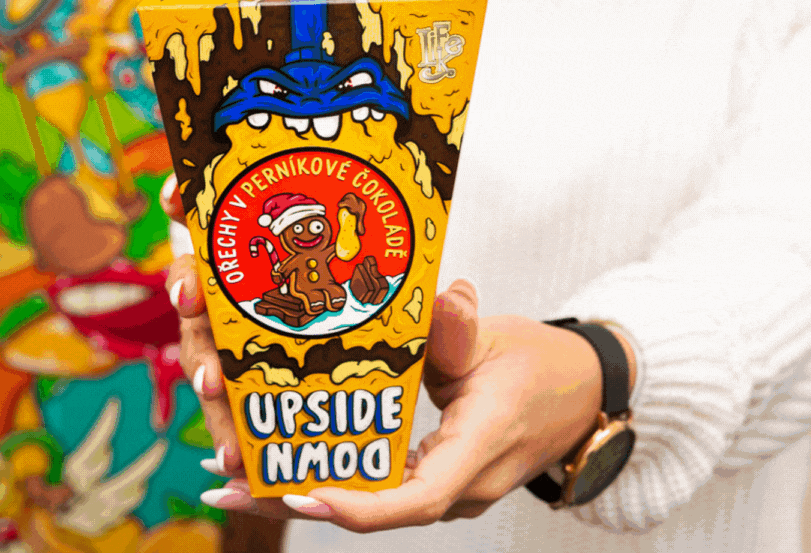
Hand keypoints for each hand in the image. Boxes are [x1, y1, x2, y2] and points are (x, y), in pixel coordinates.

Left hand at [159, 175, 627, 532]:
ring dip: (304, 494)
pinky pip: (381, 492)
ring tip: (234, 478)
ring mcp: (450, 489)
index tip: (302, 493)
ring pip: (373, 506)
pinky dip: (331, 482)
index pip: (417, 498)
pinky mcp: (438, 481)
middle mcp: (462, 485)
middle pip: (377, 512)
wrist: (582, 393)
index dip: (359, 505)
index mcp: (479, 447)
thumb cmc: (541, 364)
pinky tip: (281, 463)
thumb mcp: (500, 337)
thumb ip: (464, 327)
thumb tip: (446, 298)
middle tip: (228, 487)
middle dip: (299, 502)